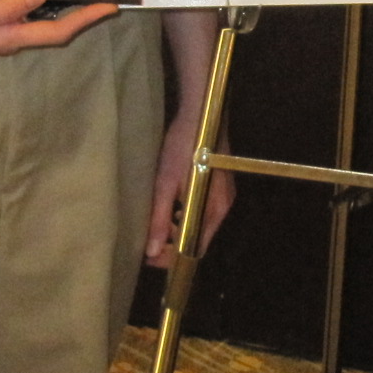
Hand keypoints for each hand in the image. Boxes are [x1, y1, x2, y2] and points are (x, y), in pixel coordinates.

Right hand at [0, 0, 117, 57]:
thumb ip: (2, 8)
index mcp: (6, 36)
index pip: (56, 30)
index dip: (85, 20)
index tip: (110, 7)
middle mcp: (7, 36)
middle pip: (54, 28)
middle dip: (81, 15)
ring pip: (38, 21)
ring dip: (61, 8)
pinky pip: (20, 12)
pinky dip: (38, 0)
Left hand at [145, 112, 236, 267]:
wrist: (201, 114)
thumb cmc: (183, 146)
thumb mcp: (165, 183)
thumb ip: (160, 218)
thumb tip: (151, 251)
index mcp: (213, 210)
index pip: (195, 249)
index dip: (172, 258)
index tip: (149, 258)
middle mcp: (223, 208)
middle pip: (199, 240)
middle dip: (173, 246)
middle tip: (147, 244)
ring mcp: (224, 198)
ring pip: (201, 227)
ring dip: (179, 232)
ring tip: (155, 227)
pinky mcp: (221, 188)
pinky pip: (204, 213)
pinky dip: (187, 218)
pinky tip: (171, 209)